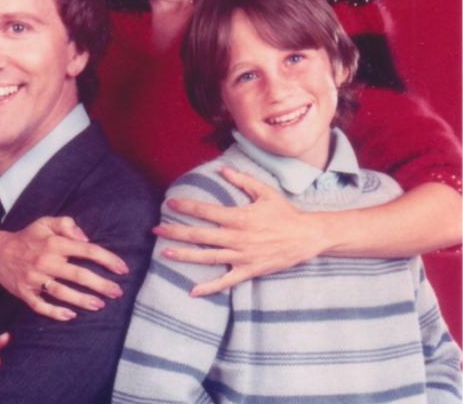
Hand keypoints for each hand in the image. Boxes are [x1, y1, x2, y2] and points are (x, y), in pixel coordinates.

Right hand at [0, 217, 128, 320]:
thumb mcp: (45, 222)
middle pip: (78, 275)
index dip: (107, 259)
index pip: (87, 250)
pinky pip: (41, 306)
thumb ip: (66, 224)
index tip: (122, 269)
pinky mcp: (25, 293)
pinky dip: (55, 312)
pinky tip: (71, 316)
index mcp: (54, 243)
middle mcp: (45, 261)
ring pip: (62, 292)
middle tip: (117, 292)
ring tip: (100, 305)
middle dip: (100, 285)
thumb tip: (86, 238)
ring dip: (82, 300)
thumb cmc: (28, 237)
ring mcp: (34, 279)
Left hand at [155, 167, 325, 296]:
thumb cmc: (284, 213)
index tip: (170, 204)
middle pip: (200, 236)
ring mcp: (241, 256)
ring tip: (165, 253)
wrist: (306, 237)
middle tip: (156, 230)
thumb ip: (243, 180)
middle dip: (176, 232)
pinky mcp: (248, 271)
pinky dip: (209, 288)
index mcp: (239, 217)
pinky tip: (192, 291)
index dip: (186, 207)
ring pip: (207, 258)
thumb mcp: (265, 192)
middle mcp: (237, 238)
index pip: (206, 212)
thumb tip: (223, 169)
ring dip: (185, 255)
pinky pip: (225, 282)